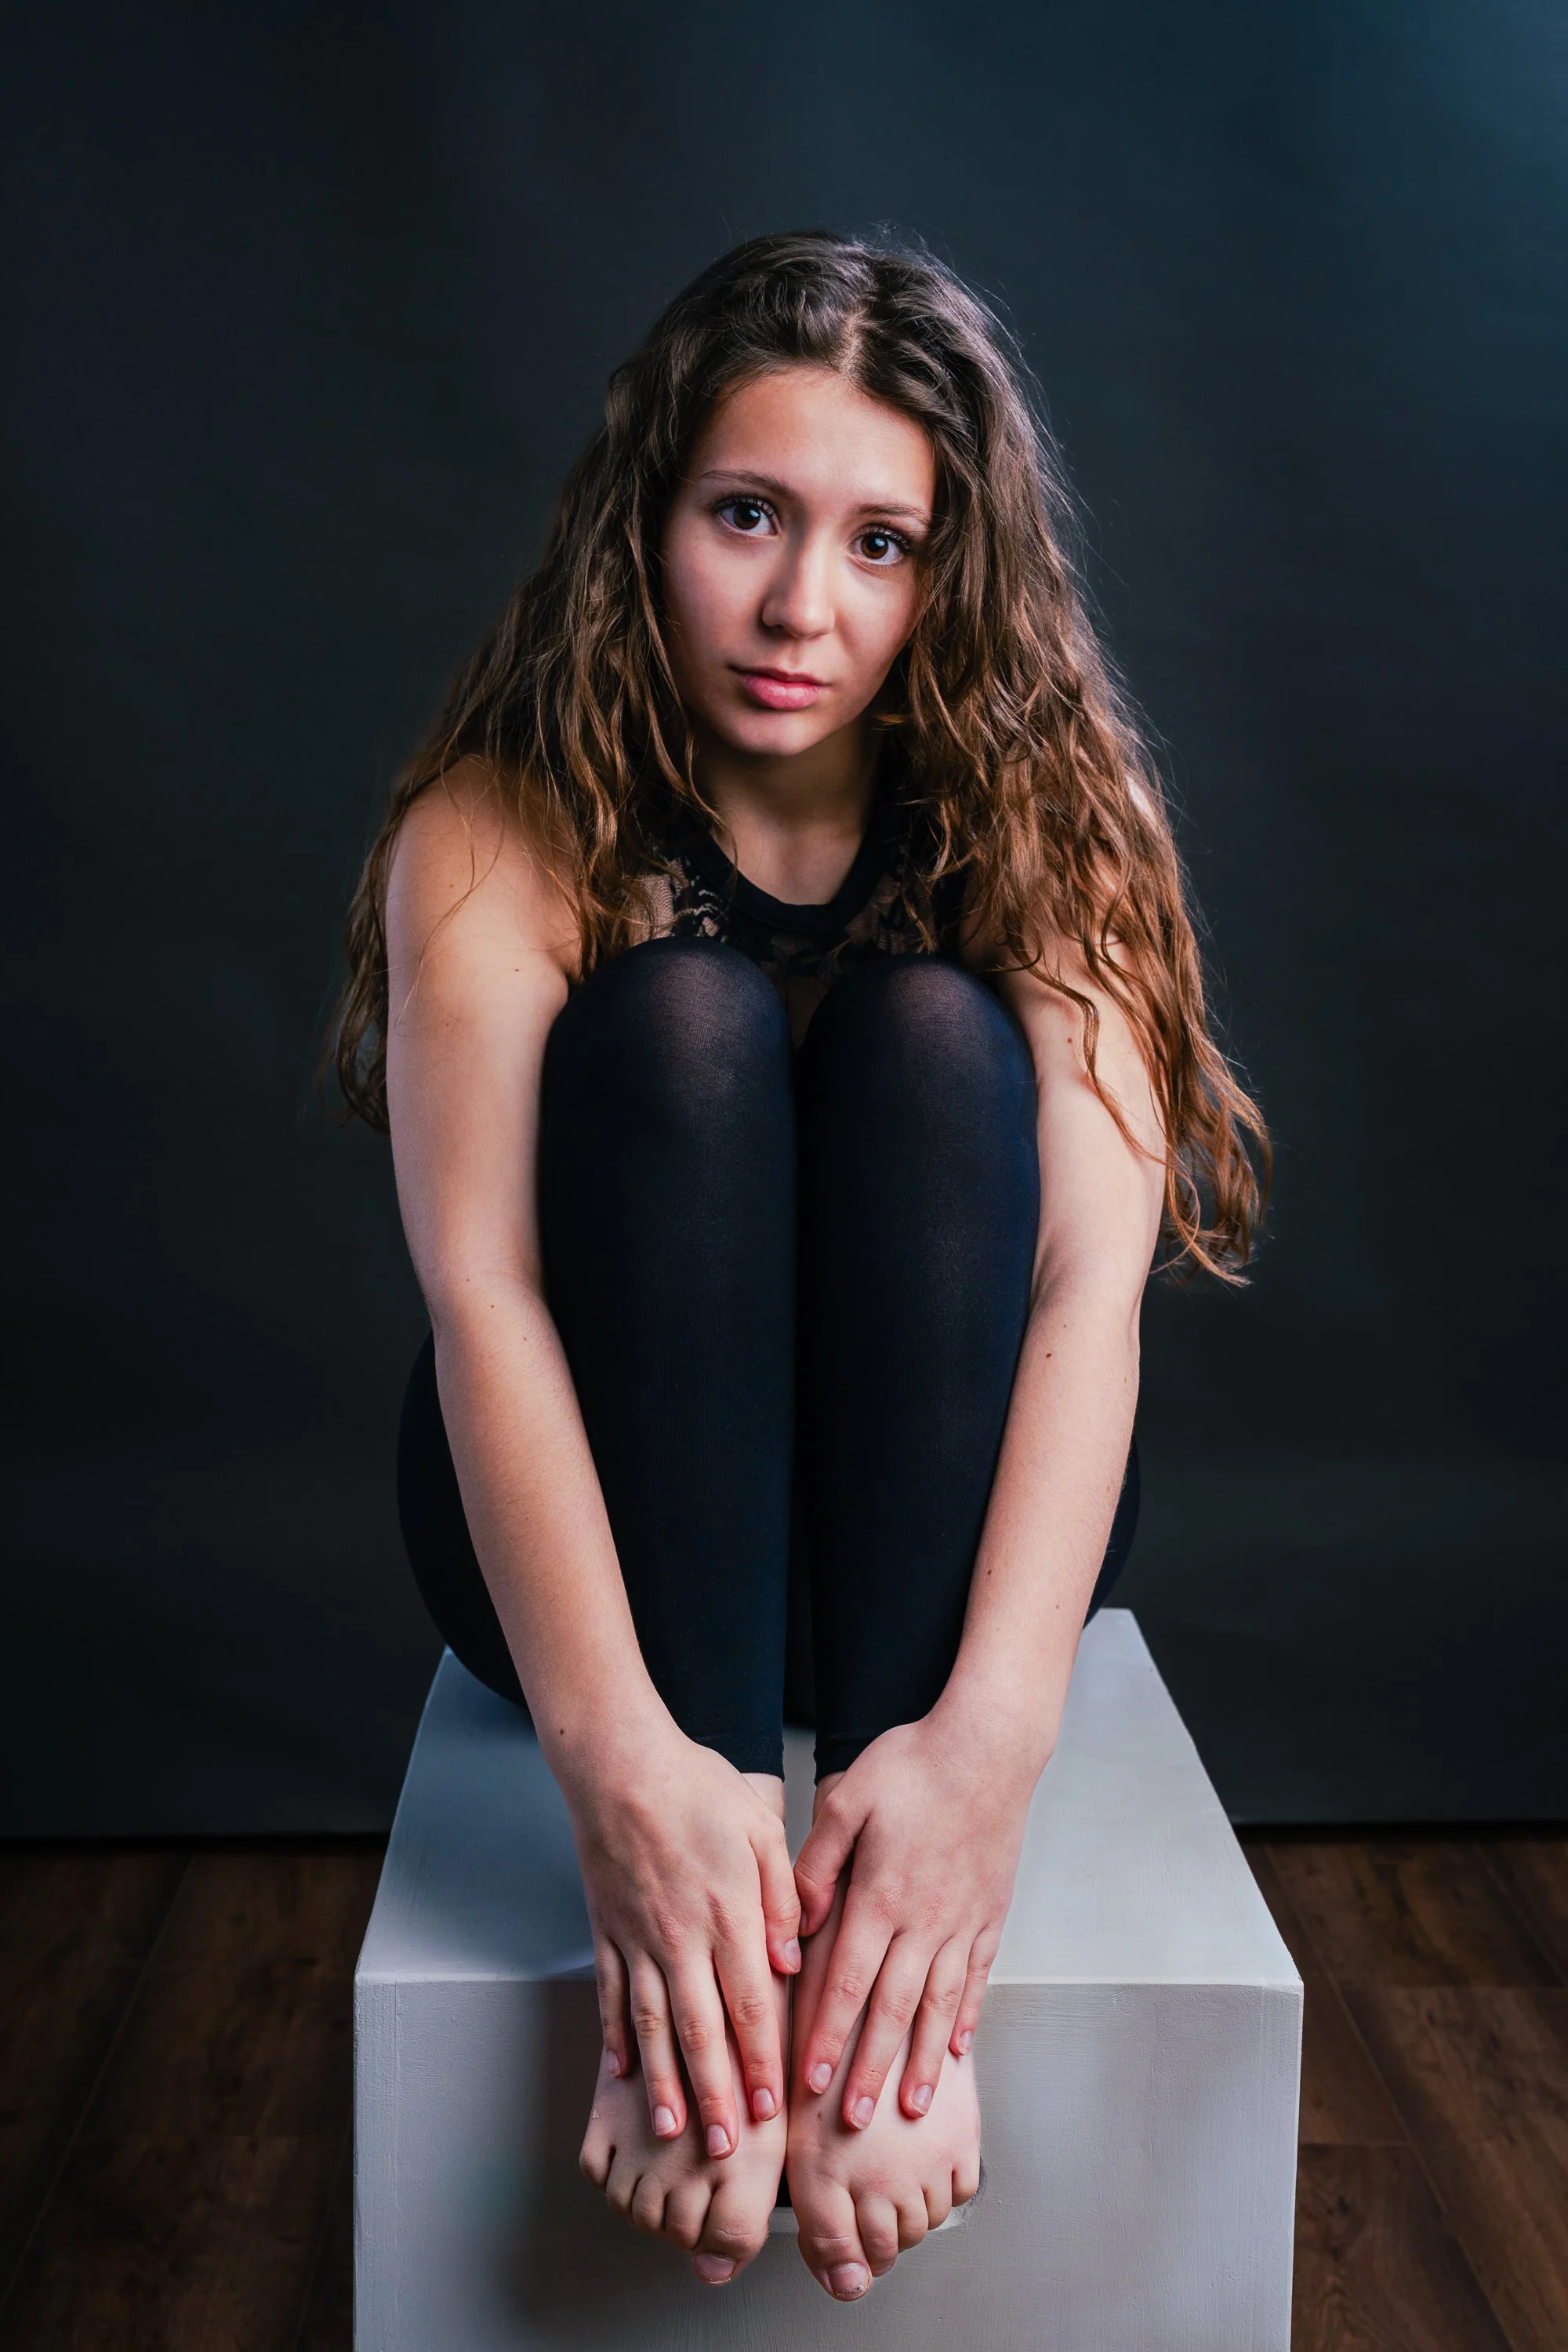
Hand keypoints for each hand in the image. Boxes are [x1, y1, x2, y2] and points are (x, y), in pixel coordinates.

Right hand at [566, 1724, 800, 2160]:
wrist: (619, 1763)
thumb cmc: (697, 1787)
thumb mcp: (760, 1828)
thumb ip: (783, 1898)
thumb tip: (794, 1962)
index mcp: (729, 1915)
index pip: (751, 2006)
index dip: (762, 2063)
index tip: (773, 2110)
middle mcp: (682, 1938)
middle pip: (702, 2031)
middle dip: (717, 2095)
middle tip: (727, 2150)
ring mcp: (638, 1938)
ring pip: (654, 2025)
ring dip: (665, 2083)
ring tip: (673, 2131)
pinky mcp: (607, 1929)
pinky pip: (612, 1993)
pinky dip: (616, 2035)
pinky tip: (621, 2071)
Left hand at [792, 1714, 1038, 2127]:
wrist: (990, 1744)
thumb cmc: (912, 1764)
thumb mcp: (846, 1800)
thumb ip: (815, 1865)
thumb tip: (794, 1924)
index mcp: (879, 1896)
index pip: (845, 1983)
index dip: (827, 2038)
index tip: (811, 2085)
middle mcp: (923, 1920)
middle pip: (890, 2009)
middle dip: (869, 2070)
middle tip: (855, 2123)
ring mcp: (962, 1921)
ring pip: (936, 2005)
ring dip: (919, 2059)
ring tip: (910, 2107)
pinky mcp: (991, 1912)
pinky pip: (976, 1976)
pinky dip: (965, 2016)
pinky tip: (956, 2049)